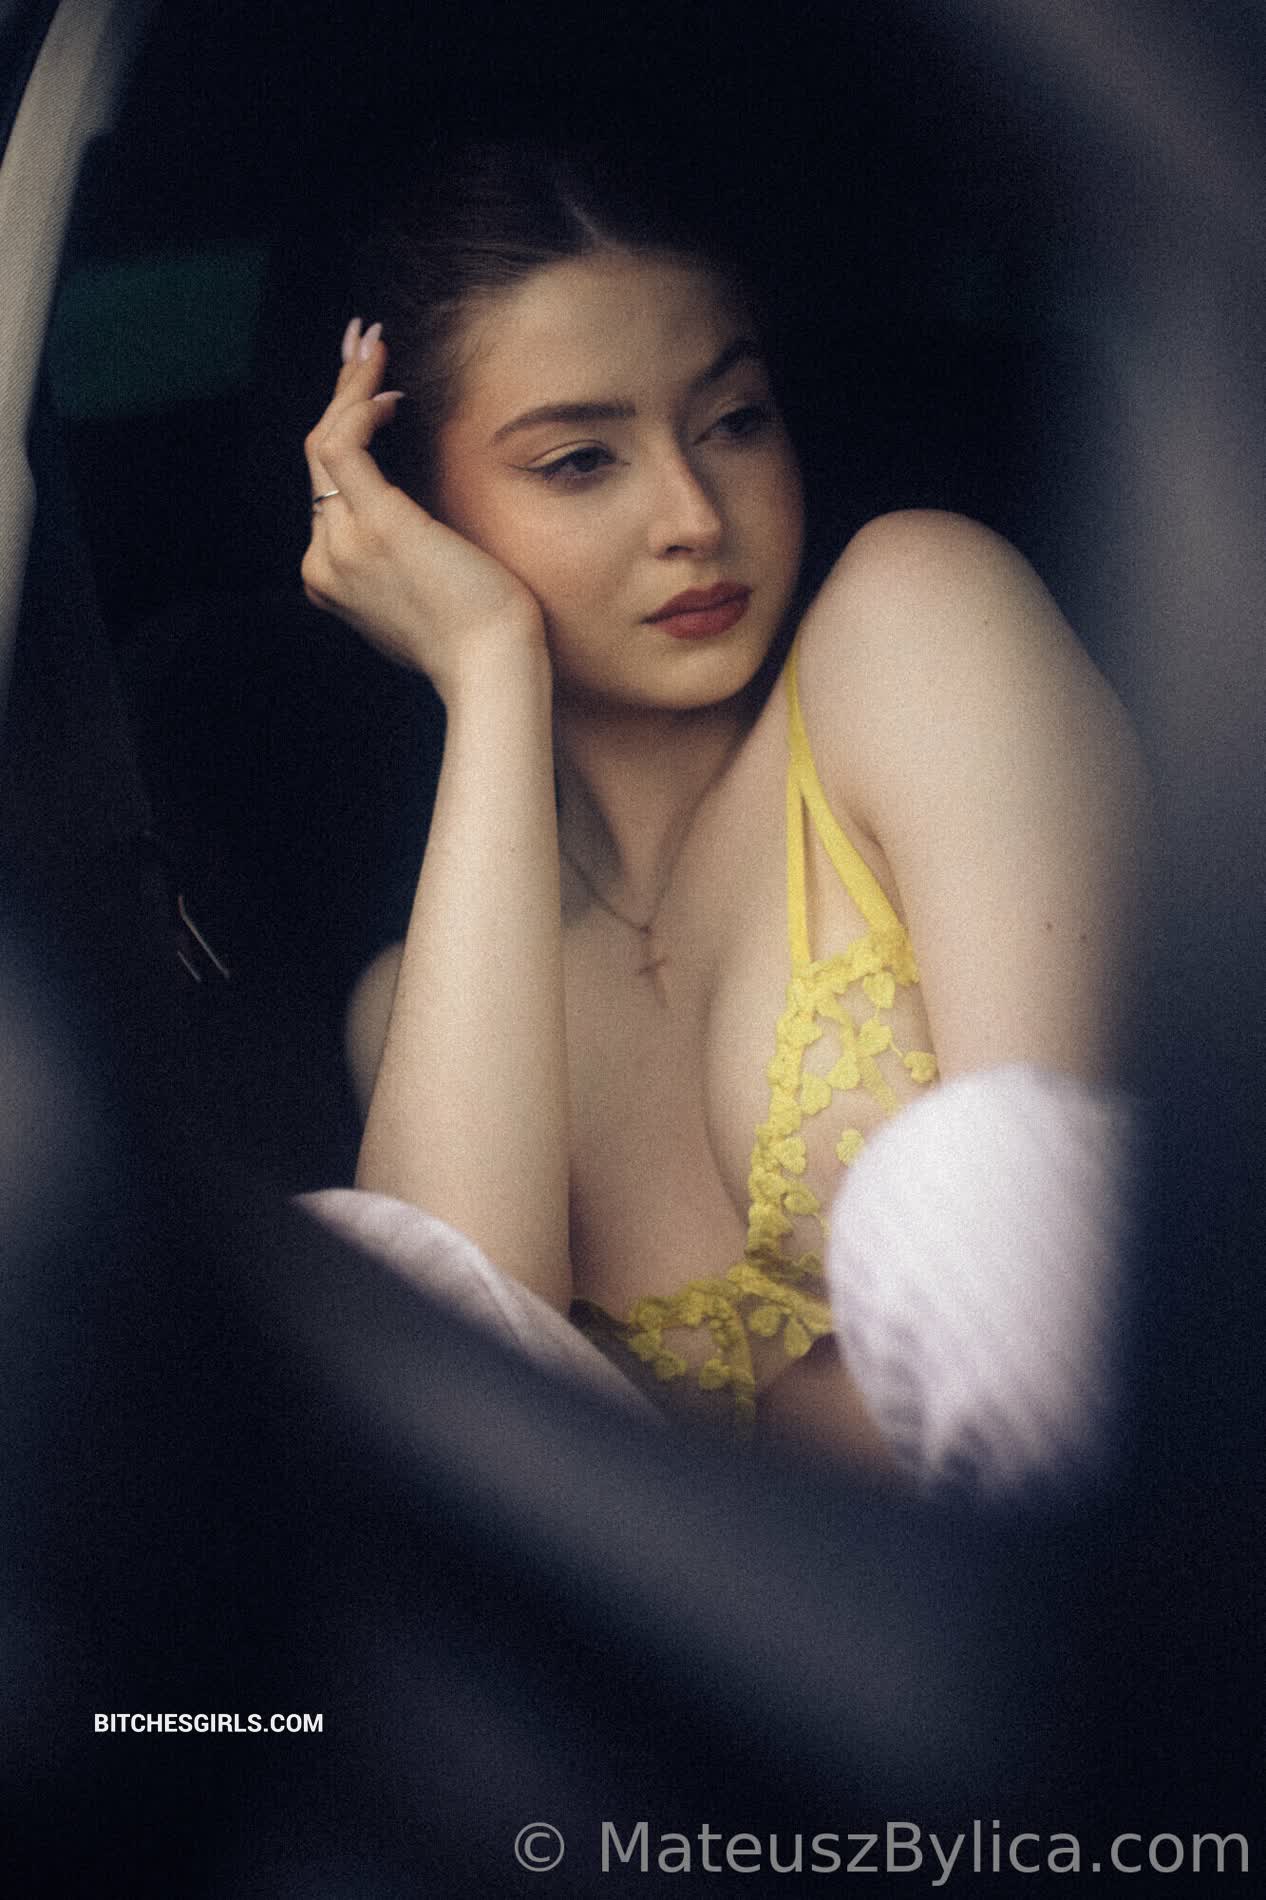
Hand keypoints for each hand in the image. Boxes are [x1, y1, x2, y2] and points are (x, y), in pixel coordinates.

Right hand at [301, 319, 545, 699]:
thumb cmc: (478, 637)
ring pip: (324, 443)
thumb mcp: (428, 596)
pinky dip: (360, 405)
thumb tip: (422, 528)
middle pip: (317, 459)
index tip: (373, 396)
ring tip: (374, 347)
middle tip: (363, 344)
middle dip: (339, 394)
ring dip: (349, 388)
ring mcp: (343, 543)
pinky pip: (342, 445)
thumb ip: (406, 561)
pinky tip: (390, 391)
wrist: (491, 669)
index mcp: (332, 578)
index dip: (345, 433)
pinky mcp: (375, 524)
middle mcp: (324, 560)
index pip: (327, 489)